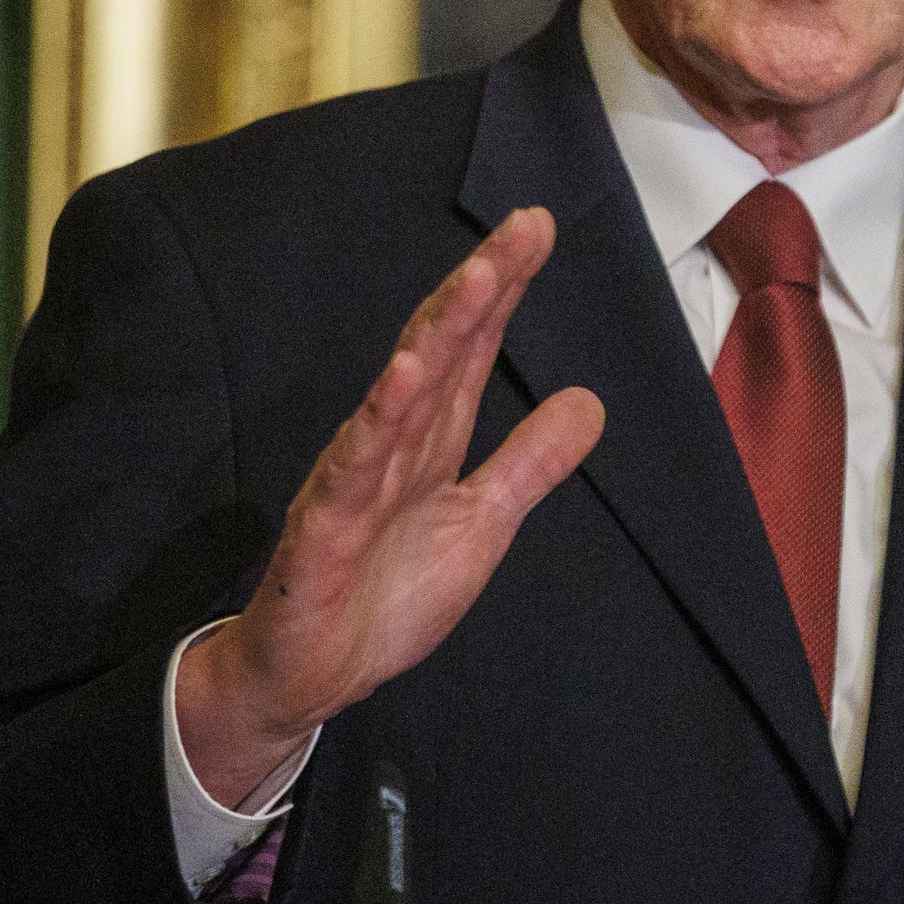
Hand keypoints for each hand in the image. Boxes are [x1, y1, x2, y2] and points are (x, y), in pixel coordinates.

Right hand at [175, 208, 603, 803]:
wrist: (313, 677)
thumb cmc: (383, 597)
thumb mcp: (482, 525)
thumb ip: (529, 463)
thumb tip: (590, 401)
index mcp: (432, 441)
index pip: (471, 348)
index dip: (504, 290)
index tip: (537, 227)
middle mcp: (393, 444)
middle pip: (440, 348)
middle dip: (482, 286)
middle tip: (524, 226)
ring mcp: (355, 479)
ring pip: (402, 393)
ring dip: (439, 334)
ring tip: (479, 279)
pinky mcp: (323, 527)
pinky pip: (353, 467)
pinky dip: (378, 420)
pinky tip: (405, 378)